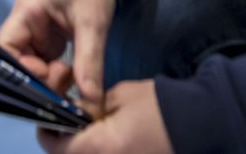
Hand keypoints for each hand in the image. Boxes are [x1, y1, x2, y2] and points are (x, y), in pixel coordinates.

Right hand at [0, 0, 115, 104]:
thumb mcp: (92, 22)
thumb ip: (89, 60)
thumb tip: (90, 99)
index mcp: (26, 13)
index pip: (6, 46)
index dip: (20, 67)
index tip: (47, 74)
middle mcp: (25, 25)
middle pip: (17, 60)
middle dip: (38, 78)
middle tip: (65, 81)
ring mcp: (35, 35)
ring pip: (31, 66)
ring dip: (48, 80)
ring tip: (73, 79)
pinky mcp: (47, 42)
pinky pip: (44, 65)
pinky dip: (56, 76)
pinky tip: (73, 77)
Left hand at [37, 81, 172, 153]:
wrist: (197, 125)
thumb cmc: (156, 106)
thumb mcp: (118, 97)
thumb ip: (89, 106)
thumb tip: (72, 112)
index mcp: (100, 149)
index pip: (56, 148)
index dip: (48, 131)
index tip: (50, 115)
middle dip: (64, 141)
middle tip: (69, 120)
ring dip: (81, 147)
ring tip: (88, 128)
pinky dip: (98, 150)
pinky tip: (105, 137)